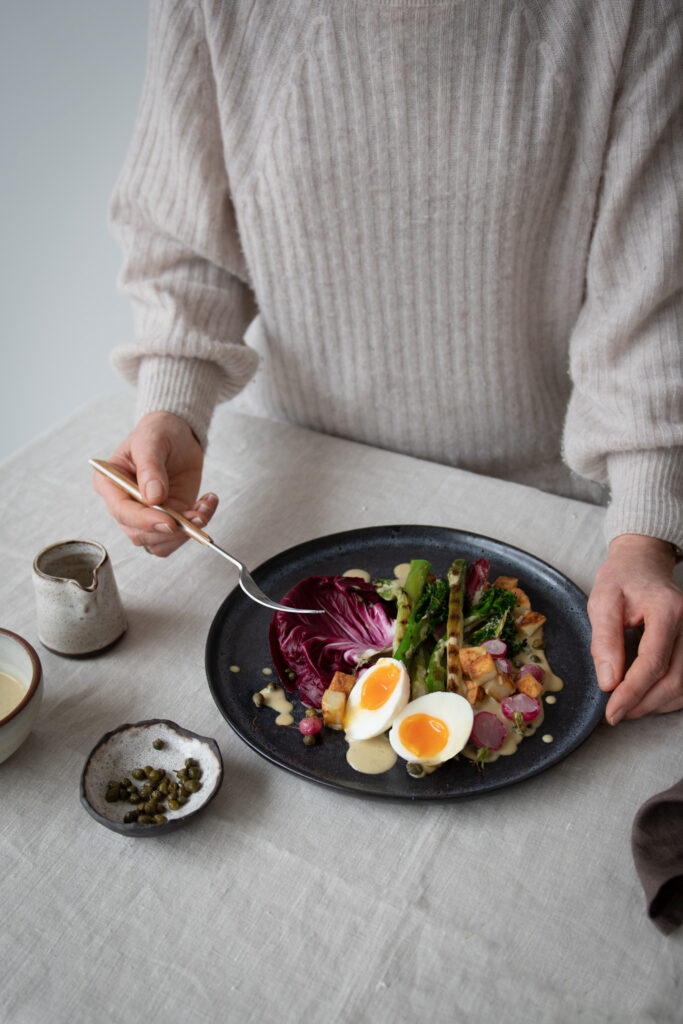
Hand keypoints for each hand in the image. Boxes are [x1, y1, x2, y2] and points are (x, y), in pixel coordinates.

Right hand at [92, 411, 217, 556]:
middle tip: (194, 516)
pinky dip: (194, 528)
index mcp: (110, 483)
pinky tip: (205, 506)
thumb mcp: (151, 441)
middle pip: (138, 533)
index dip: (144, 520)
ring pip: (158, 543)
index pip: (121, 510)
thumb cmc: (157, 433)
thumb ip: (150, 468)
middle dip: (169, 529)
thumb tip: (153, 497)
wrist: (178, 436)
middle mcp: (124, 504)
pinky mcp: (166, 520)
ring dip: (184, 532)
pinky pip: (177, 538)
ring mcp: (145, 515)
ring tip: (203, 508)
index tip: (168, 521)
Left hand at [588, 534, 682, 723]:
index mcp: (667, 610)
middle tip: (615, 714)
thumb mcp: (602, 601)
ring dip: (655, 704)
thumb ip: (605, 640)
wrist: (642, 564)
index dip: (631, 692)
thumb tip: (608, 682)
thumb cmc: (621, 580)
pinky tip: (645, 697)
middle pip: (673, 680)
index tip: (611, 712)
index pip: (653, 663)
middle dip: (643, 704)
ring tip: (626, 707)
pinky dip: (666, 696)